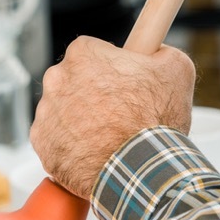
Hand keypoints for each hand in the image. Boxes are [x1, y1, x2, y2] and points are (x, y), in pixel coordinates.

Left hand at [30, 36, 194, 198]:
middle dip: (93, 95)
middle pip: (74, 82)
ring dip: (81, 122)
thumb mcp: (176, 69)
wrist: (139, 170)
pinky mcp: (42, 146)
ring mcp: (46, 115)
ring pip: (64, 113)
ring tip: (110, 138)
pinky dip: (72, 148)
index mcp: (82, 54)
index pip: (93, 53)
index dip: (112, 69)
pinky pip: (56, 142)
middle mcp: (56, 80)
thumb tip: (157, 51)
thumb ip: (161, 50)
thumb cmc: (154, 120)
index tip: (125, 85)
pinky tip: (95, 153)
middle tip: (119, 114)